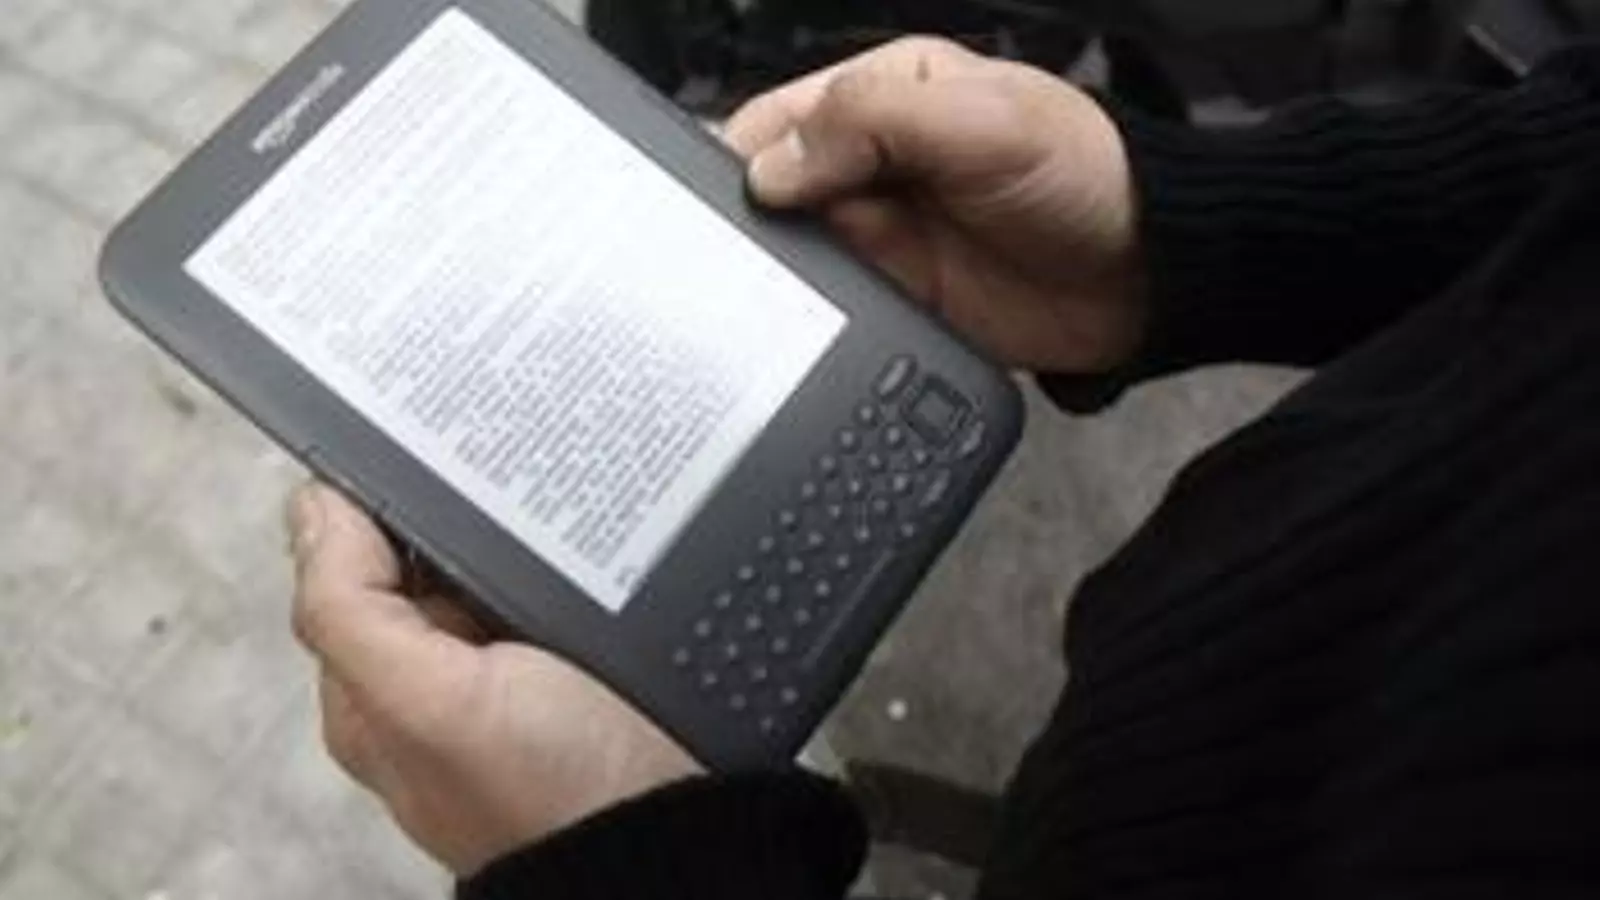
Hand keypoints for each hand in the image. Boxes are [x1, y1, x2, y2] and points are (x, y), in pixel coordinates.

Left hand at [287, 483, 701, 875]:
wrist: (679, 846)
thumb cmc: (556, 794)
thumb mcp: (429, 703)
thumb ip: (352, 609)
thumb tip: (314, 505)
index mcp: (376, 690)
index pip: (348, 562)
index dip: (379, 501)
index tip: (430, 448)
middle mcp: (440, 679)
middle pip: (429, 560)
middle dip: (461, 508)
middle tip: (510, 457)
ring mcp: (518, 672)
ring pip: (503, 566)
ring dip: (529, 526)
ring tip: (566, 480)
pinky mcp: (585, 666)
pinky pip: (566, 586)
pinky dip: (578, 554)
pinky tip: (603, 528)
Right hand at [724, 37, 1144, 373]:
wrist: (1142, 277)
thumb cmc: (1083, 175)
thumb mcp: (980, 120)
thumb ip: (873, 120)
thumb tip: (774, 166)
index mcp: (887, 91)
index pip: (783, 113)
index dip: (746, 152)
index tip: (730, 195)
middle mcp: (873, 160)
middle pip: (774, 186)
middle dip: (751, 217)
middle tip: (741, 251)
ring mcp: (882, 232)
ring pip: (792, 250)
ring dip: (776, 269)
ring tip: (767, 288)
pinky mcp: (895, 294)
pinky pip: (830, 304)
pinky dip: (807, 313)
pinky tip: (799, 321)